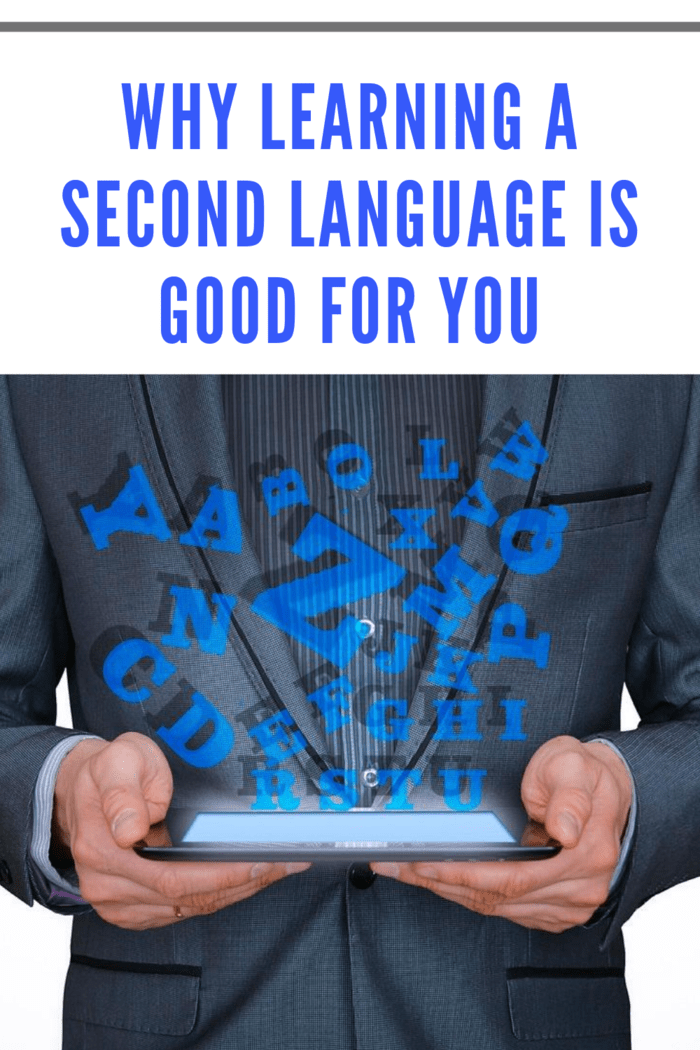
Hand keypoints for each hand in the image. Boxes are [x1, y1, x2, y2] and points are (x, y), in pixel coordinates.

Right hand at [53, 732, 308, 929]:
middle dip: (246, 881)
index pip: (174, 877)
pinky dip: (220, 896)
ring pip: (190, 909)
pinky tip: (249, 878)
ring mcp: (118, 904)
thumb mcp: (118, 760)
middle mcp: (108, 886)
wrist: (84, 789)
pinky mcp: (132, 910)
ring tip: (279, 868)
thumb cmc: (110, 770)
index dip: (224, 874)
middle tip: (290, 862)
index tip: (263, 861)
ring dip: (239, 891)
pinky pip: (183, 911)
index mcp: (102, 849)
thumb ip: (123, 791)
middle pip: (189, 898)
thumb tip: (130, 830)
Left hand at [371, 736, 632, 932]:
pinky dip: (468, 896)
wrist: (609, 789)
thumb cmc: (586, 774)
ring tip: (406, 871)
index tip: (423, 864)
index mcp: (586, 855)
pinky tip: (439, 881)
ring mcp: (568, 904)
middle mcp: (579, 889)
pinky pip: (504, 910)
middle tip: (396, 865)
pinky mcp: (556, 909)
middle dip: (438, 881)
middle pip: (496, 897)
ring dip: (447, 890)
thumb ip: (570, 797)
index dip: (461, 875)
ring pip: (496, 907)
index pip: (511, 878)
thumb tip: (567, 831)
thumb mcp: (576, 767)